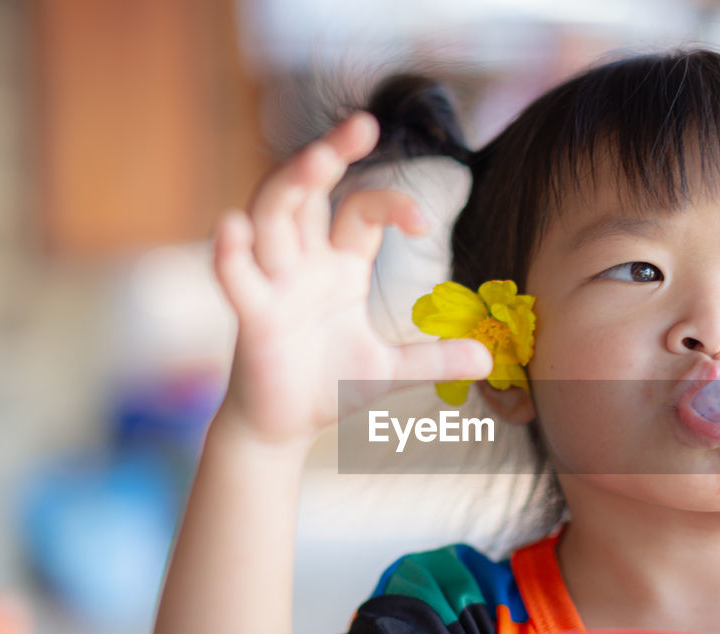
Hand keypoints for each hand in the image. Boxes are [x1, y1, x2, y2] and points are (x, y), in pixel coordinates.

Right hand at [212, 112, 491, 446]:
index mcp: (338, 264)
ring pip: (271, 216)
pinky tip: (233, 227)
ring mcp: (273, 284)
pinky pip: (235, 278)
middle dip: (330, 153)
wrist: (282, 425)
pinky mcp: (251, 317)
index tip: (424, 222)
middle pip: (308, 191)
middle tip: (364, 123)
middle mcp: (302, 262)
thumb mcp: (390, 371)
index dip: (391, 204)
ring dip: (291, 184)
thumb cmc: (328, 386)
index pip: (361, 211)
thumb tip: (488, 357)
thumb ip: (434, 359)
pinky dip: (231, 253)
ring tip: (318, 158)